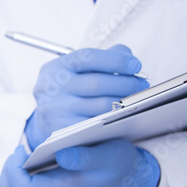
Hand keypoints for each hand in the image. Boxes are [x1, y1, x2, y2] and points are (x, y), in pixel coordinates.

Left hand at [0, 140, 159, 186]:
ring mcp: (49, 185)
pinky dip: (24, 163)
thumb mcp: (109, 156)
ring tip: (28, 150)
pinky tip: (36, 150)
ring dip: (16, 165)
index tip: (24, 150)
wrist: (127, 170)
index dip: (14, 168)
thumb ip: (87, 158)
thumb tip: (61, 157)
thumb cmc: (118, 161)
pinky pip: (25, 175)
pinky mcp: (50, 177)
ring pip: (16, 182)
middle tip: (23, 150)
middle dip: (10, 167)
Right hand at [25, 45, 148, 149]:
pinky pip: (97, 124)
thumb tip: (127, 57)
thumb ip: (103, 58)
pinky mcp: (63, 130)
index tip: (135, 65)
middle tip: (141, 84)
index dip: (116, 60)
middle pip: (97, 83)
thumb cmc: (68, 90)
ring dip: (124, 102)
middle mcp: (52, 88)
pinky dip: (114, 118)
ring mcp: (56, 110)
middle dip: (126, 83)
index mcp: (55, 69)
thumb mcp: (77, 70)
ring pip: (100, 106)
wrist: (46, 117)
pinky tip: (123, 113)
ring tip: (135, 99)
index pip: (87, 58)